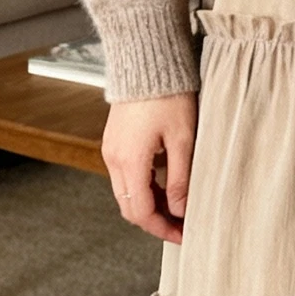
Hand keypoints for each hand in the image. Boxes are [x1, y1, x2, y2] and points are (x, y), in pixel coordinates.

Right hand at [101, 90, 195, 243]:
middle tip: (181, 227)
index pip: (142, 212)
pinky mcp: (114, 142)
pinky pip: (125, 176)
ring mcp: (111, 150)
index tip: (183, 235)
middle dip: (155, 221)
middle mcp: (114, 158)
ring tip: (178, 206)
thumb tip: (180, 212)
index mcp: (130, 161)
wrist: (147, 60)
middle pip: (130, 207)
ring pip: (126, 193)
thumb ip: (180, 180)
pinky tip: (165, 184)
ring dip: (150, 204)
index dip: (162, 229)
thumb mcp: (183, 140)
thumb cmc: (169, 95)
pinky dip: (143, 187)